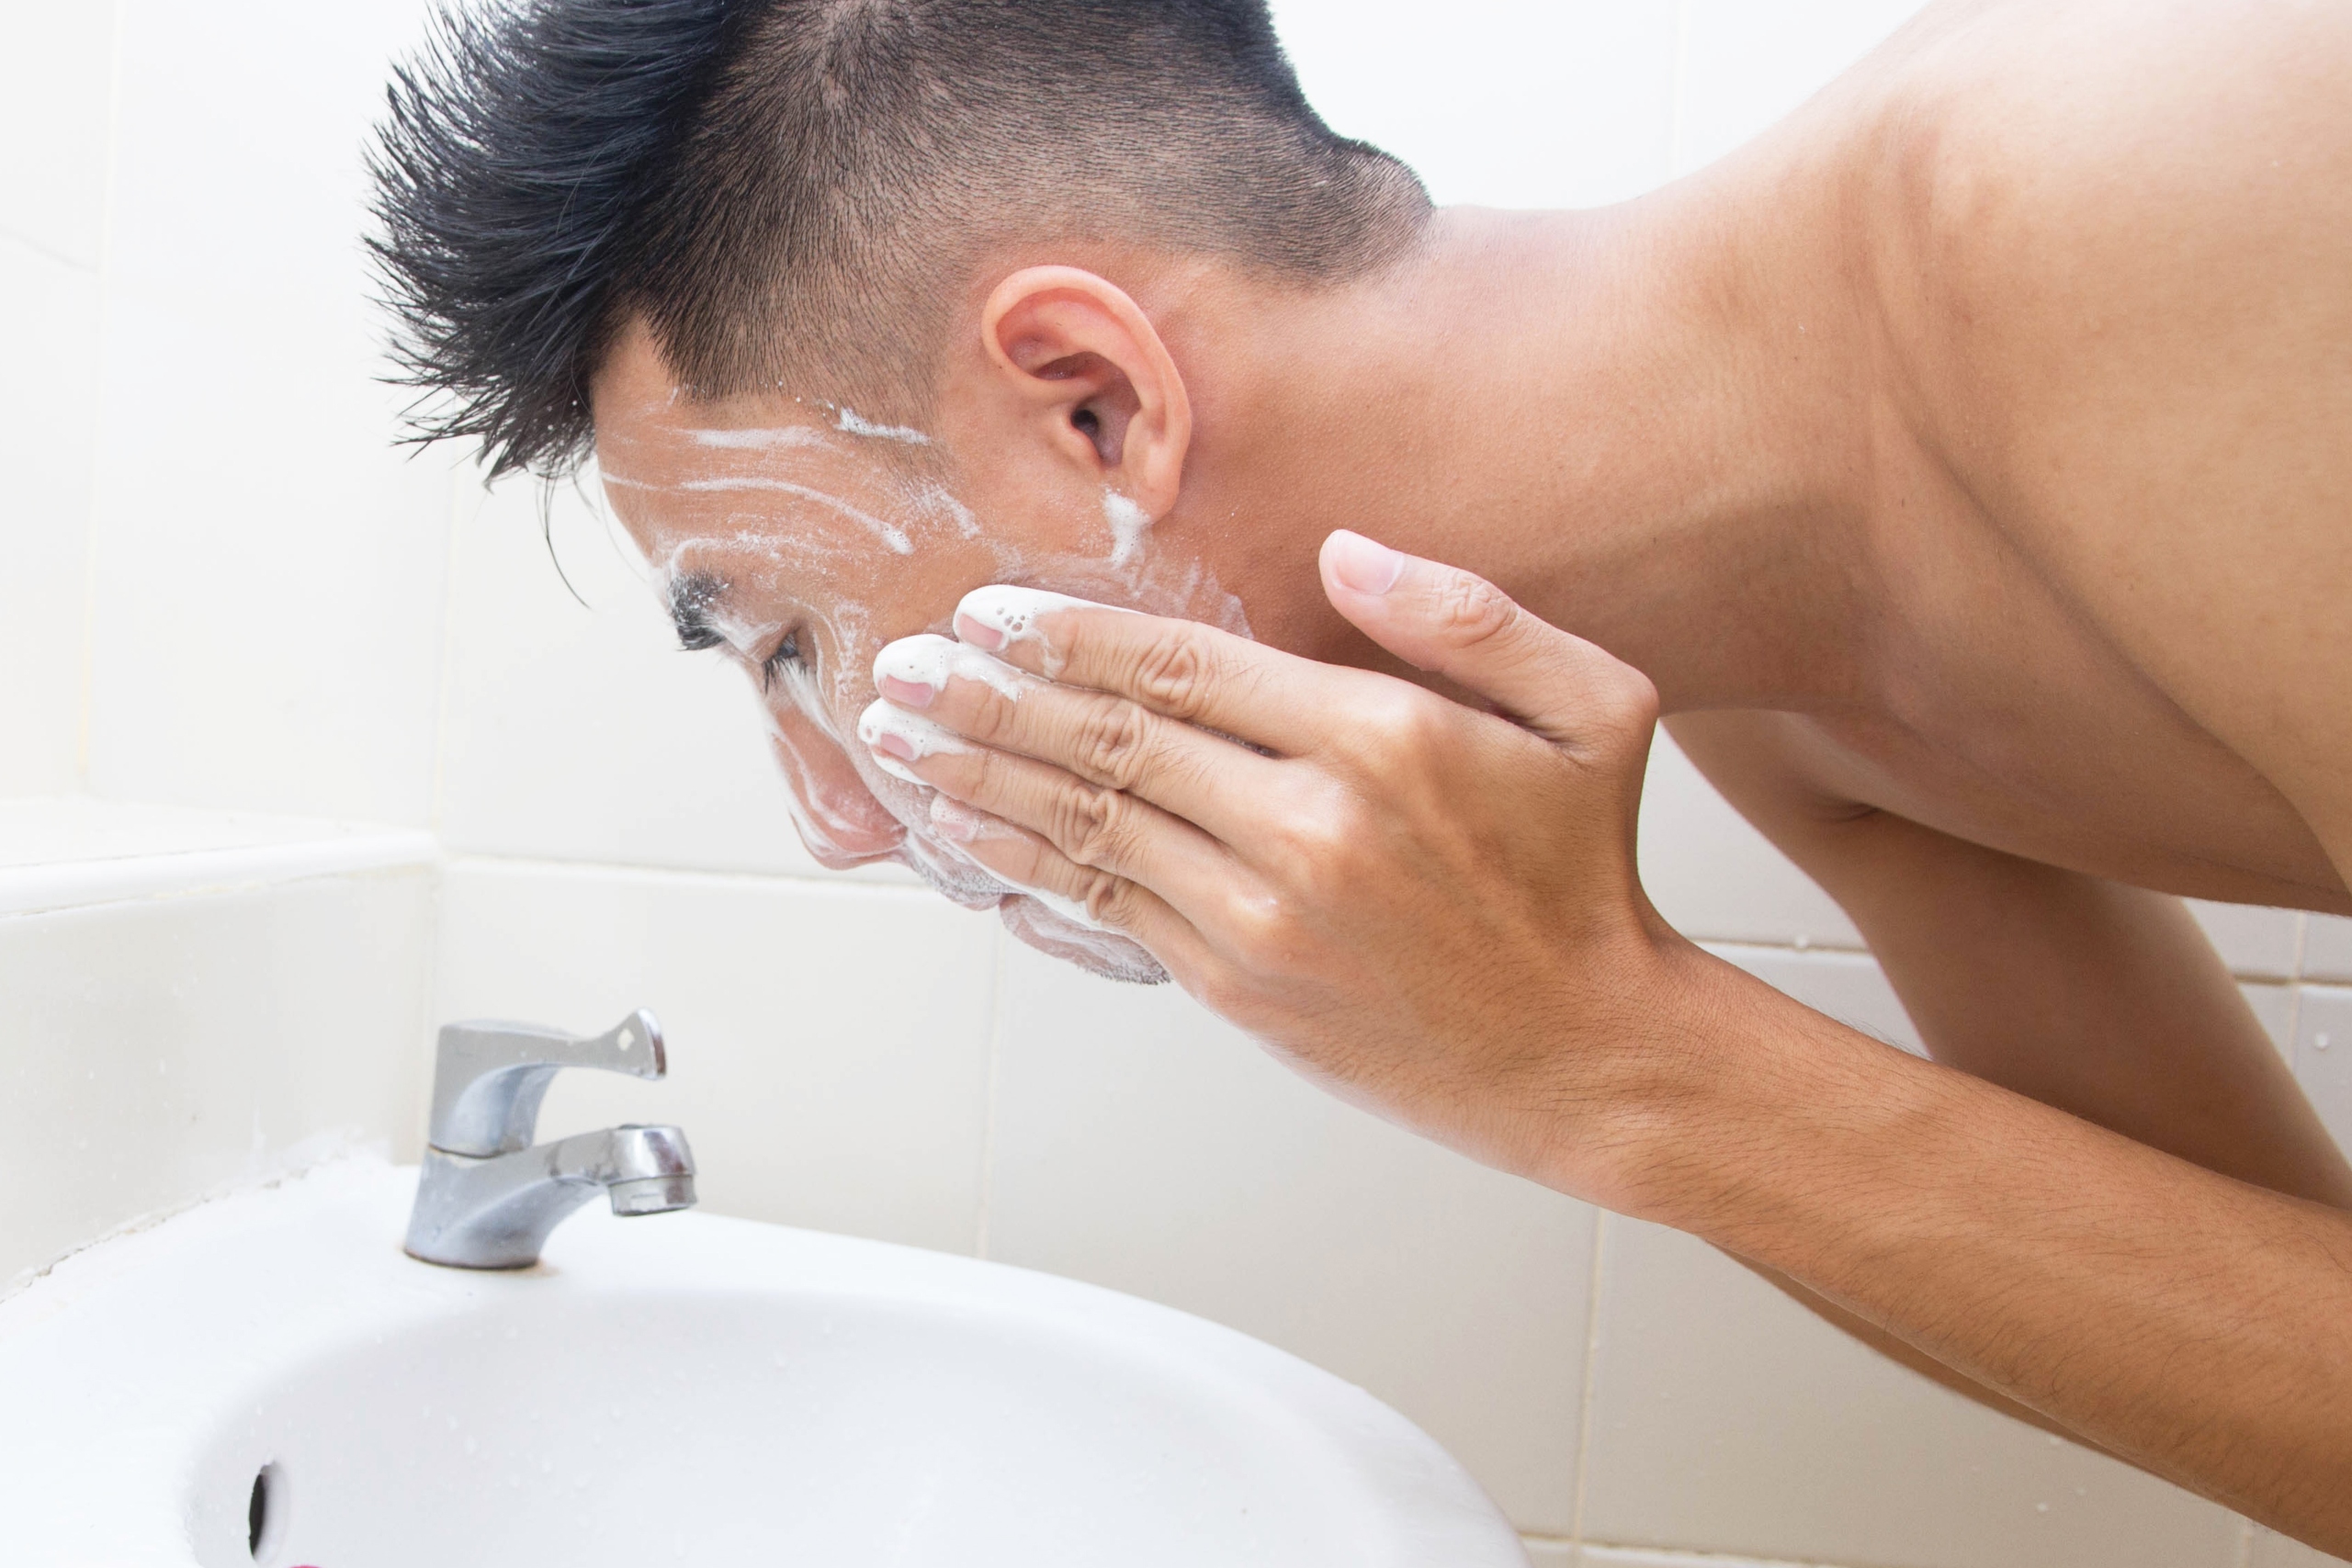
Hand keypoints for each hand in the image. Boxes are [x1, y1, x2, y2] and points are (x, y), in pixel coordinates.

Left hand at [860, 530, 1693, 1192]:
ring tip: (898, 744)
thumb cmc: (1587, 880)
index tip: (992, 613)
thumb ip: (1467, 615)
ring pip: (1091, 827)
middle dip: (989, 699)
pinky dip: (1030, 870)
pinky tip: (971, 837)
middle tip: (900, 668)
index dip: (1072, 634)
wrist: (1591, 1056)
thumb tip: (1344, 552)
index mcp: (1379, 737)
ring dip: (981, 780)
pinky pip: (1110, 912)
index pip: (1184, 664)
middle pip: (1111, 741)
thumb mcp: (1595, 710)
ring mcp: (1263, 914)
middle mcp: (1305, 824)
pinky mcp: (1241, 988)